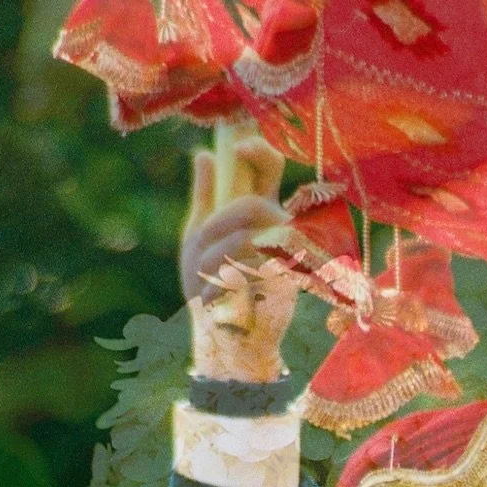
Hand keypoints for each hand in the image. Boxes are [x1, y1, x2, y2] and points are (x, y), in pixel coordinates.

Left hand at [180, 142, 290, 304]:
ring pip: (243, 240)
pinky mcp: (284, 288)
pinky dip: (215, 288)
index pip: (272, 171)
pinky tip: (212, 302)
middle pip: (254, 206)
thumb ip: (204, 197)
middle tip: (200, 249)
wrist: (223, 340)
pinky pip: (242, 272)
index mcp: (263, 215)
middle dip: (217, 226)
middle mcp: (283, 232)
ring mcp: (288, 260)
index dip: (261, 153)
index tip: (238, 146)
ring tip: (205, 287)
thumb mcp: (198, 239)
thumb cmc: (211, 290)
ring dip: (211, 263)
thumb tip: (204, 155)